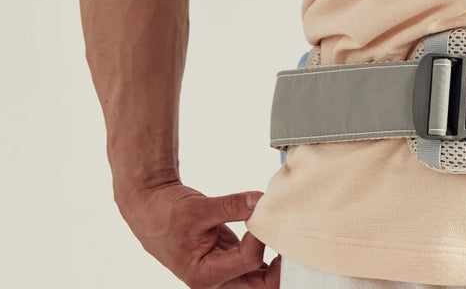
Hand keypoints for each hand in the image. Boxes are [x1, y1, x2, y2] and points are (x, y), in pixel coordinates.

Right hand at [117, 181, 279, 287]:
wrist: (153, 211)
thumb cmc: (170, 214)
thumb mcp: (200, 207)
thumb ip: (233, 205)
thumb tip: (262, 200)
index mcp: (204, 275)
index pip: (248, 260)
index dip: (260, 236)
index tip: (260, 213)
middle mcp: (215, 281)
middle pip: (259, 287)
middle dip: (281, 270)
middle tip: (298, 245)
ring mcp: (223, 274)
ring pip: (259, 281)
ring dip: (277, 266)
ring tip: (293, 243)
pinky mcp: (228, 262)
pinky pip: (254, 267)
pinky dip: (269, 258)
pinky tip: (280, 241)